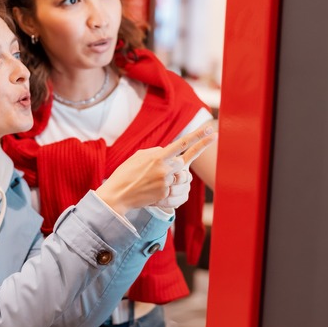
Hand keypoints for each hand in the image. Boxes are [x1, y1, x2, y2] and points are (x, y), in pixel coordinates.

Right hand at [95, 125, 217, 215]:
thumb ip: (157, 152)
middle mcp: (164, 170)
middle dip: (175, 165)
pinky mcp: (165, 196)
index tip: (209, 130)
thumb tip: (169, 152)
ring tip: (154, 181)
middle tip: (159, 170)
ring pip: (181, 178)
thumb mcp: (139, 156)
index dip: (197, 136)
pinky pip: (175, 190)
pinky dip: (166, 189)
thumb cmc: (127, 173)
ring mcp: (166, 184)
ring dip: (172, 178)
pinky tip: (152, 190)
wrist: (118, 194)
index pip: (182, 144)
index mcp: (158, 156)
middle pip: (183, 163)